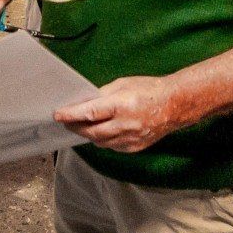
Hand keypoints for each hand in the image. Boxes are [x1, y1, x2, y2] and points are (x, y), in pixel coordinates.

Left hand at [53, 77, 181, 151]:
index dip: (71, 115)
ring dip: (88, 135)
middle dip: (76, 127)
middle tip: (66, 122)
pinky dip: (103, 140)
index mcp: (121, 105)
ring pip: (100, 142)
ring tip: (81, 127)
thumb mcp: (123, 84)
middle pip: (91, 132)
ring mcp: (130, 138)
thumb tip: (85, 103)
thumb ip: (103, 95)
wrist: (175, 105)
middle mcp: (125, 124)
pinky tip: (101, 132)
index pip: (90, 113)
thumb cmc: (149, 90)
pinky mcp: (134, 147)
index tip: (58, 115)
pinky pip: (112, 146)